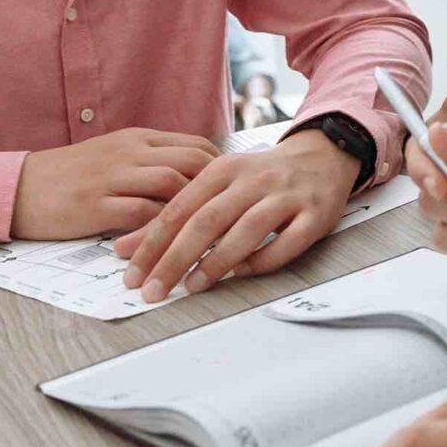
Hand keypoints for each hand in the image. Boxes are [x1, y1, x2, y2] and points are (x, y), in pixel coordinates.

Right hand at [10, 127, 219, 239]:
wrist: (18, 188)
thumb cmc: (70, 176)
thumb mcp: (113, 155)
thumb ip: (148, 162)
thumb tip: (191, 181)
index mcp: (137, 138)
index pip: (195, 146)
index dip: (220, 171)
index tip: (231, 195)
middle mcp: (129, 152)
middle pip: (192, 162)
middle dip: (217, 191)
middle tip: (228, 218)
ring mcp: (112, 177)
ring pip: (171, 186)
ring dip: (193, 212)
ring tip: (208, 235)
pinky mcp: (95, 205)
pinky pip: (140, 215)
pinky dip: (162, 231)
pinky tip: (173, 247)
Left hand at [112, 128, 356, 301]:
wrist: (321, 156)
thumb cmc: (261, 176)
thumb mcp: (216, 185)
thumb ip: (174, 216)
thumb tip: (124, 248)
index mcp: (223, 169)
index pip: (179, 208)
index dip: (152, 243)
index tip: (132, 275)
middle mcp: (253, 179)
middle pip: (207, 221)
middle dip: (175, 259)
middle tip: (153, 290)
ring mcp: (286, 196)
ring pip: (246, 230)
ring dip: (216, 262)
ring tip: (191, 287)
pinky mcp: (315, 213)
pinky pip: (287, 242)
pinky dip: (263, 260)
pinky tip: (242, 274)